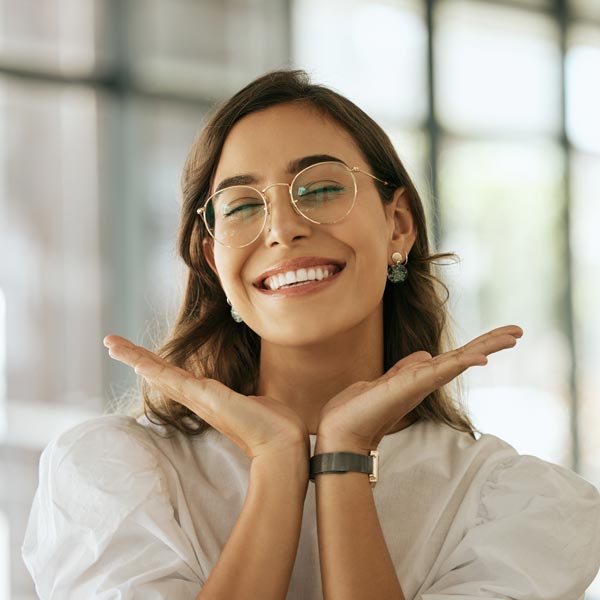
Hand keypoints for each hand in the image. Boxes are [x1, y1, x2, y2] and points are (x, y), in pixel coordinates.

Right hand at [103, 334, 309, 461]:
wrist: (284, 444)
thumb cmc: (275, 426)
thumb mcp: (257, 401)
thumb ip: (249, 396)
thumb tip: (256, 395)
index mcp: (209, 398)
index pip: (175, 376)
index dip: (154, 364)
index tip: (137, 355)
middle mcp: (199, 399)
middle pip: (159, 374)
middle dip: (134, 357)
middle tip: (110, 343)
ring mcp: (201, 400)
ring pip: (161, 375)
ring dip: (136, 358)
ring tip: (112, 344)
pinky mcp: (209, 399)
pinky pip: (176, 382)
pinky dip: (156, 371)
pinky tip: (138, 362)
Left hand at [316, 325, 522, 452]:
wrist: (340, 431)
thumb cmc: (358, 410)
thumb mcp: (385, 381)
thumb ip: (406, 368)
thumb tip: (424, 355)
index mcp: (420, 378)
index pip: (454, 357)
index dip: (477, 346)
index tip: (501, 335)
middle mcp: (425, 381)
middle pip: (464, 358)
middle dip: (490, 343)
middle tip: (518, 331)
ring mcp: (420, 384)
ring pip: (459, 361)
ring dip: (486, 347)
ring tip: (512, 335)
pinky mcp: (410, 386)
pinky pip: (440, 371)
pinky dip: (461, 364)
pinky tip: (481, 358)